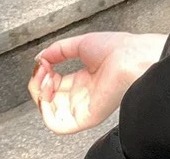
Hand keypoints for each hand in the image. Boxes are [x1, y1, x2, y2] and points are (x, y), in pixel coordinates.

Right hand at [27, 31, 167, 134]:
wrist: (130, 56)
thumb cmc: (117, 48)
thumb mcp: (80, 43)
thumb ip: (58, 50)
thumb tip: (40, 57)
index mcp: (84, 78)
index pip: (55, 83)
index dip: (44, 74)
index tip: (43, 62)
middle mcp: (83, 94)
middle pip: (50, 98)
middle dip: (38, 83)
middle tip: (42, 70)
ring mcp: (83, 106)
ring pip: (50, 112)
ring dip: (40, 95)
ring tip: (45, 79)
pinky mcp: (85, 117)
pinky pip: (59, 125)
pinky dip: (46, 111)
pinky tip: (47, 94)